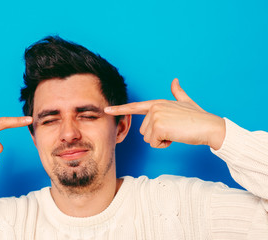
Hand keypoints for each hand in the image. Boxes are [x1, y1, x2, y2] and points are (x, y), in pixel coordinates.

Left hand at [104, 79, 224, 149]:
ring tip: (175, 132)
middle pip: (143, 131)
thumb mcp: (186, 102)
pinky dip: (164, 144)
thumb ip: (178, 93)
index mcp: (158, 103)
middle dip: (157, 135)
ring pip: (148, 138)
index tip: (106, 110)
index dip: (119, 109)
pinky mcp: (159, 126)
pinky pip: (154, 143)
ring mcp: (156, 116)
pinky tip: (175, 137)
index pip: (135, 107)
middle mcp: (154, 107)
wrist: (209, 126)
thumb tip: (175, 80)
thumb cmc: (198, 118)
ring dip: (161, 140)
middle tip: (173, 130)